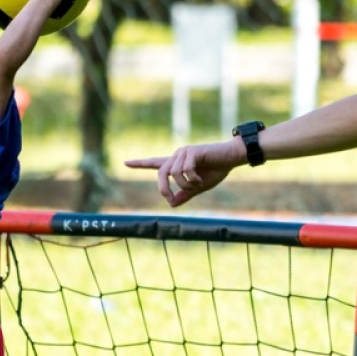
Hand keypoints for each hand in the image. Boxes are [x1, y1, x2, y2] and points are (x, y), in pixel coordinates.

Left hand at [124, 139, 243, 206]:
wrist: (230, 158)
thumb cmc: (216, 170)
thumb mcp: (198, 187)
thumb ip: (185, 194)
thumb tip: (171, 204)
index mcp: (176, 164)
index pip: (154, 163)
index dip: (140, 164)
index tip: (125, 163)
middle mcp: (176, 156)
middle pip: (160, 173)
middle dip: (164, 188)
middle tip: (171, 198)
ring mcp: (183, 152)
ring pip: (174, 173)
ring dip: (186, 184)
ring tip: (197, 184)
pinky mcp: (191, 151)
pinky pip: (185, 169)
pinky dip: (192, 179)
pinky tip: (200, 179)